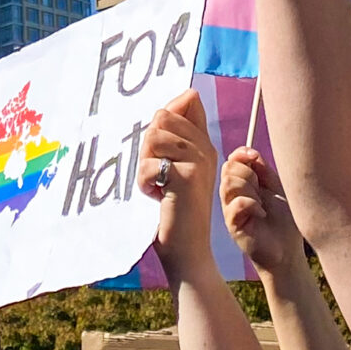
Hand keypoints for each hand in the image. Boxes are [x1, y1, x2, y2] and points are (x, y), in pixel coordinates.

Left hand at [136, 90, 217, 277]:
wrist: (187, 250)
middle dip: (149, 145)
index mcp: (204, 143)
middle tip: (159, 173)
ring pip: (153, 137)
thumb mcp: (177, 167)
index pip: (188, 99)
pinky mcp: (186, 178)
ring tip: (158, 184)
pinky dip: (144, 184)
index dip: (166, 116)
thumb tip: (176, 102)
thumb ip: (174, 136)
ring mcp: (198, 161)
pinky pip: (149, 165)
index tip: (162, 147)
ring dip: (145, 164)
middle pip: (162, 117)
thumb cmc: (174, 209)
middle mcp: (206, 148)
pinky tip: (157, 197)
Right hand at [220, 147, 302, 278]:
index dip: (241, 154)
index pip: (231, 160)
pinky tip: (261, 213)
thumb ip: (263, 170)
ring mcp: (231, 210)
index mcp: (243, 184)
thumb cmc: (284, 221)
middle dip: (248, 173)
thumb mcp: (276, 188)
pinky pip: (235, 204)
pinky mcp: (233, 225)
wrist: (288, 251)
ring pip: (229, 183)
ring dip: (249, 189)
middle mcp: (233, 195)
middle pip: (228, 168)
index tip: (255, 157)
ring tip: (261, 202)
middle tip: (261, 188)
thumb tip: (250, 152)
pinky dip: (251, 204)